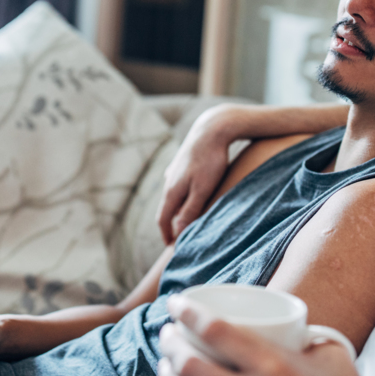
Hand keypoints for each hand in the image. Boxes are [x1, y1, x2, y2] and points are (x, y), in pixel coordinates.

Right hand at [157, 106, 236, 242]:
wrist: (211, 128)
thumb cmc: (210, 160)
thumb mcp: (202, 189)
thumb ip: (190, 211)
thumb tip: (178, 232)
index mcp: (172, 190)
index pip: (163, 219)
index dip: (166, 235)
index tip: (171, 247)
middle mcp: (169, 180)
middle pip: (166, 208)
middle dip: (171, 224)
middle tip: (178, 236)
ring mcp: (175, 170)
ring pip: (173, 195)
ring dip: (177, 209)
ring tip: (185, 219)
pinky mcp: (183, 162)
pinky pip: (179, 184)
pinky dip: (182, 195)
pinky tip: (188, 193)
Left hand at [157, 296, 374, 375]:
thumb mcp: (333, 358)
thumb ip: (308, 336)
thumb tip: (291, 322)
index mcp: (274, 366)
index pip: (214, 330)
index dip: (186, 312)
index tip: (175, 303)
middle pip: (190, 365)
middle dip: (170, 345)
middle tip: (167, 334)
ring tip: (166, 367)